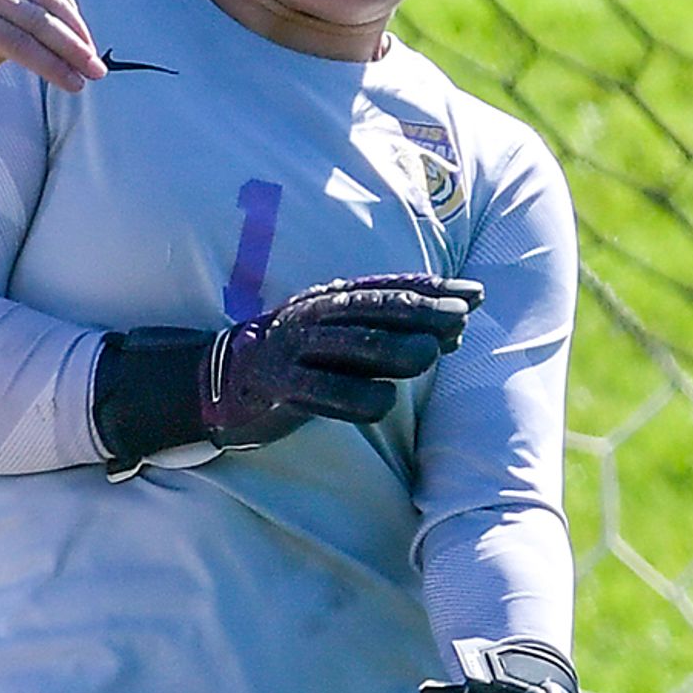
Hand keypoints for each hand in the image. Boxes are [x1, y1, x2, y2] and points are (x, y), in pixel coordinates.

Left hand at [0, 0, 105, 92]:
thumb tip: (39, 49)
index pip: (18, 44)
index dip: (51, 66)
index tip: (77, 85)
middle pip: (37, 18)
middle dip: (72, 47)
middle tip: (96, 71)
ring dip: (74, 23)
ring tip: (89, 51)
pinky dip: (63, 0)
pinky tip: (76, 23)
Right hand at [91, 274, 483, 471]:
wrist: (217, 384)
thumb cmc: (293, 361)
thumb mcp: (339, 340)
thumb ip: (388, 336)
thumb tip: (455, 333)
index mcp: (329, 301)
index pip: (389, 289)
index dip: (433, 290)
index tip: (475, 294)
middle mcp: (312, 318)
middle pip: (377, 311)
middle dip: (424, 313)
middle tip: (461, 319)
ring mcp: (293, 352)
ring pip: (355, 346)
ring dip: (398, 349)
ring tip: (431, 355)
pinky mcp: (277, 388)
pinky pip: (323, 392)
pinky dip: (357, 398)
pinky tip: (384, 403)